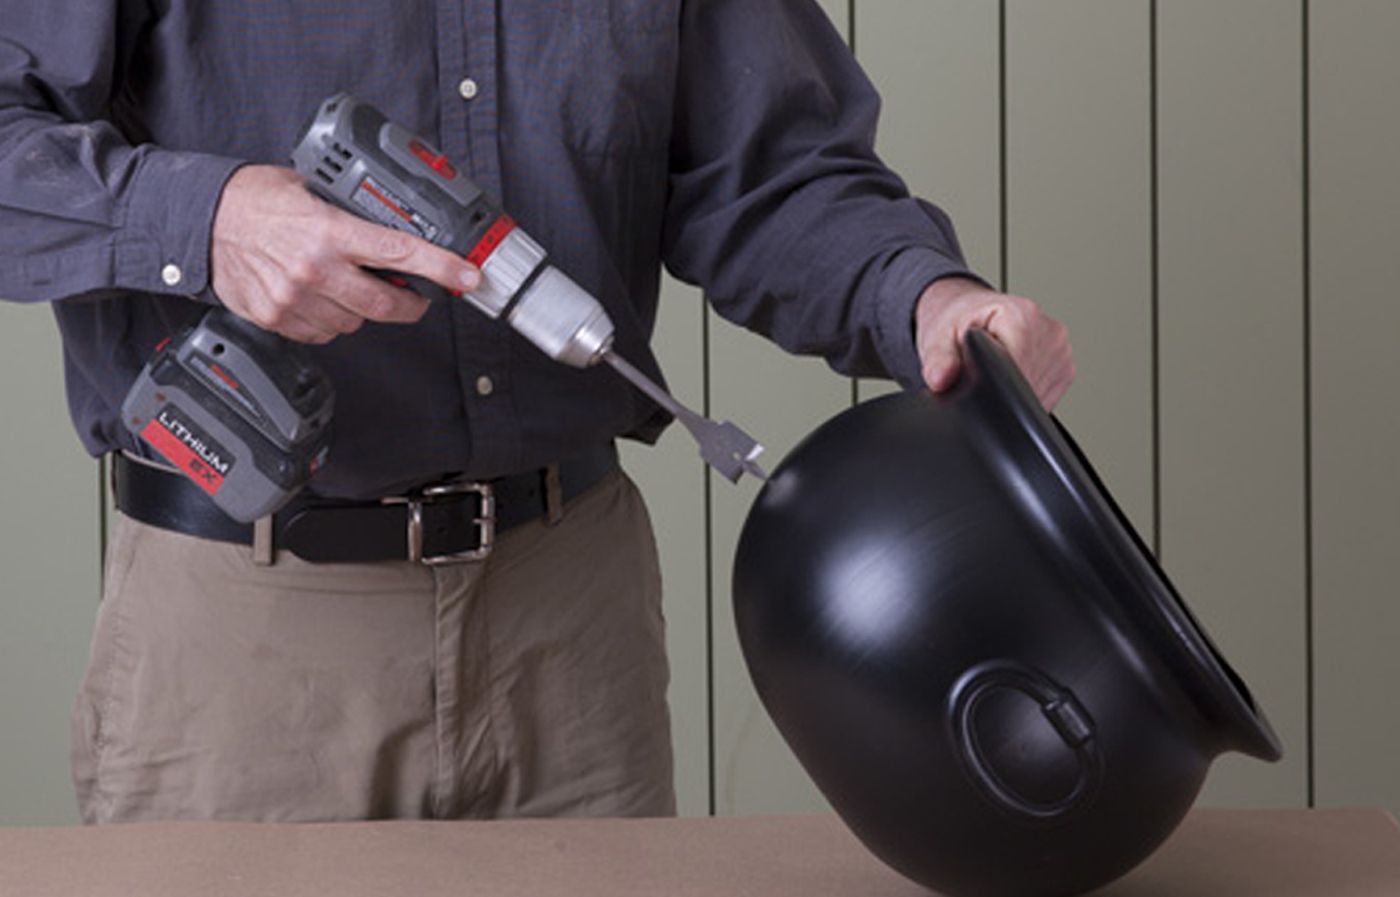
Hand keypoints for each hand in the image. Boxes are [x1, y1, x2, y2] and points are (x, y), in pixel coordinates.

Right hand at [209, 165, 480, 342]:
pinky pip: (323, 333)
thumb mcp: (309, 189)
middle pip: (386, 304)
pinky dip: (331, 320)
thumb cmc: (251, 199)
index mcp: (329, 231)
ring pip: (355, 321)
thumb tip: (391, 226)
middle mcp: (315, 270)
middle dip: (410, 302)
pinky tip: (320, 298)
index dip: (442, 267)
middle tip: (418, 295)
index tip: (467, 276)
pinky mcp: (278, 320)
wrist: (197, 221)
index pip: (400, 253)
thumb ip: (349, 212)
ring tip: (348, 285)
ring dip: (363, 309)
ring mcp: (295, 299)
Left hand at [914, 277, 1074, 409]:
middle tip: (980, 378)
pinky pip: (1047, 396)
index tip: (979, 390)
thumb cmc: (958, 322)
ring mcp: (1061, 350)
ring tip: (994, 373)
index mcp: (1022, 314)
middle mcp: (1049, 330)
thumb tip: (940, 378)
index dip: (995, 388)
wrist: (969, 313)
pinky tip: (1009, 379)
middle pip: (1029, 385)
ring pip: (1039, 395)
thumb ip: (938, 359)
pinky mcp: (1065, 369)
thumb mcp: (937, 337)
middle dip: (1001, 393)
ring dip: (1015, 396)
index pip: (1017, 367)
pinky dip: (1026, 397)